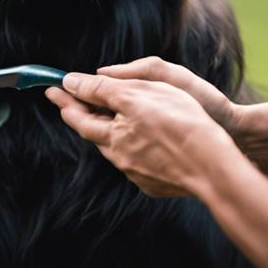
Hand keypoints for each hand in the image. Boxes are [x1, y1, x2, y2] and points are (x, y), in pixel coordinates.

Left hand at [45, 71, 243, 197]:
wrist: (215, 165)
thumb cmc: (180, 123)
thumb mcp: (139, 94)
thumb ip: (102, 89)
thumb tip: (72, 83)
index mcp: (113, 137)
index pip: (79, 117)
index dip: (66, 99)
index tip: (52, 88)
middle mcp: (122, 160)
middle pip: (97, 134)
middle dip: (87, 114)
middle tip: (76, 97)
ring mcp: (140, 175)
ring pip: (118, 147)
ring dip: (112, 130)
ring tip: (111, 114)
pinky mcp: (159, 184)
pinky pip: (140, 160)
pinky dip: (136, 145)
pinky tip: (148, 137)